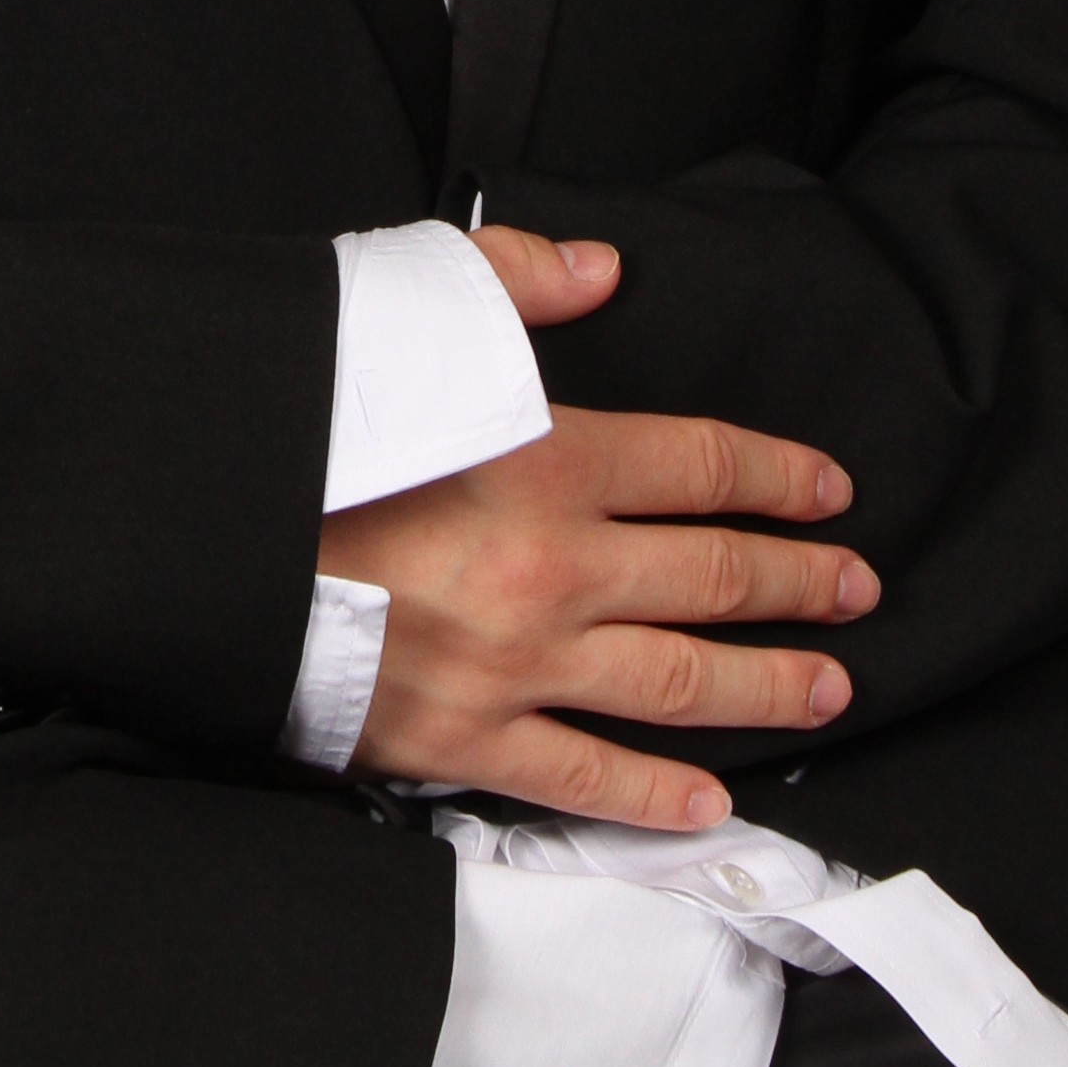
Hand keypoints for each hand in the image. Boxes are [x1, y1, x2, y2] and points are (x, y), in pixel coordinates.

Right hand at [318, 225, 875, 829]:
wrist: (210, 535)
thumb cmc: (303, 427)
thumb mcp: (406, 312)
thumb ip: (515, 282)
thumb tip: (601, 267)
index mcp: (547, 459)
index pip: (700, 465)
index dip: (776, 475)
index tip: (827, 490)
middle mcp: (555, 566)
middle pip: (715, 577)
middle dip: (800, 583)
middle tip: (856, 590)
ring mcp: (518, 663)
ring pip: (679, 681)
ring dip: (765, 685)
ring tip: (826, 687)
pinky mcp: (465, 738)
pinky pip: (584, 775)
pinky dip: (655, 794)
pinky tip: (710, 800)